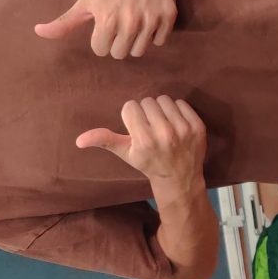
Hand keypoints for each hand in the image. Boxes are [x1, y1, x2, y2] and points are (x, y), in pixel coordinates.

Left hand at [34, 0, 176, 59]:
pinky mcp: (168, 17)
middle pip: (120, 54)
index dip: (101, 38)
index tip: (105, 23)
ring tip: (134, 21)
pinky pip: (160, 41)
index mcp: (107, 20)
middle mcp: (129, 22)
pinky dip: (155, 33)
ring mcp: (150, 20)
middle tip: (120, 23)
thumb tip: (38, 31)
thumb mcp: (84, 3)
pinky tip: (148, 17)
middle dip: (118, 42)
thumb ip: (63, 22)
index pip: (101, 51)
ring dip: (136, 40)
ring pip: (140, 51)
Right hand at [76, 96, 206, 180]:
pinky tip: (175, 125)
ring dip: (161, 110)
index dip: (131, 116)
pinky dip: (177, 111)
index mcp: (144, 140)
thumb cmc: (148, 163)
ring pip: (163, 100)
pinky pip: (181, 103)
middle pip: (147, 101)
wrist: (179, 178)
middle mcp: (164, 134)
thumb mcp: (125, 154)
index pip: (131, 107)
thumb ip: (104, 141)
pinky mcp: (198, 126)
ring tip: (162, 125)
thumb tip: (79, 140)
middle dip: (146, 112)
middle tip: (149, 127)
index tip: (136, 128)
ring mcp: (183, 130)